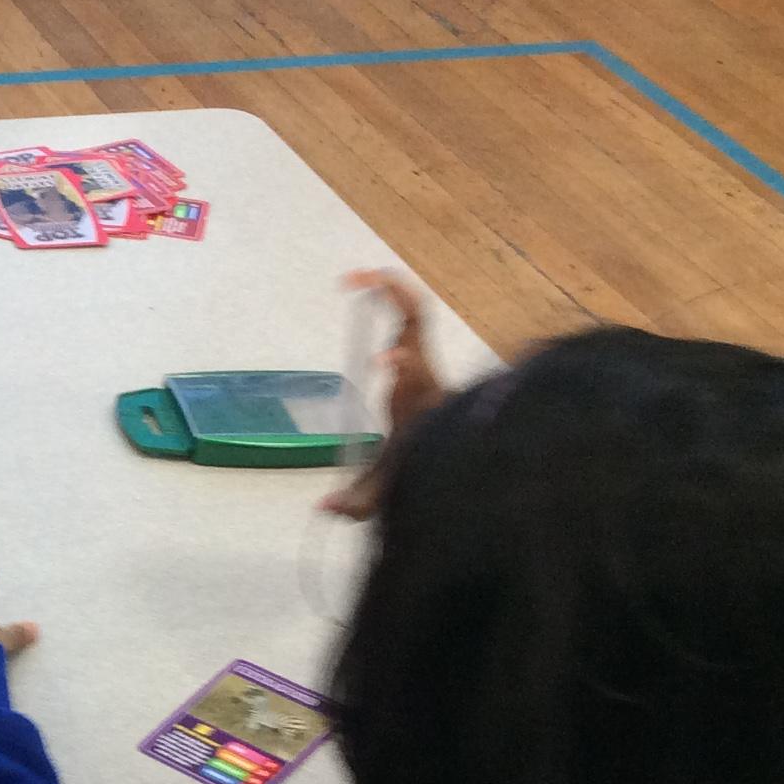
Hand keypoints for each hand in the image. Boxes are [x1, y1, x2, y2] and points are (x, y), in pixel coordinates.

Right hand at [321, 269, 448, 521]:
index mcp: (417, 401)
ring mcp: (424, 360)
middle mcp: (424, 373)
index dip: (399, 364)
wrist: (463, 454)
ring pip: (414, 312)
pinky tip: (368, 283)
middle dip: (395, 299)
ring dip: (391, 289)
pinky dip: (390, 295)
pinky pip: (408, 316)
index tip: (381, 362)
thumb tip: (320, 509)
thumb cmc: (419, 467)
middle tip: (363, 280)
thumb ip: (355, 503)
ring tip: (358, 275)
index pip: (413, 375)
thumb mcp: (386, 491)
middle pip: (418, 326)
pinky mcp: (417, 354)